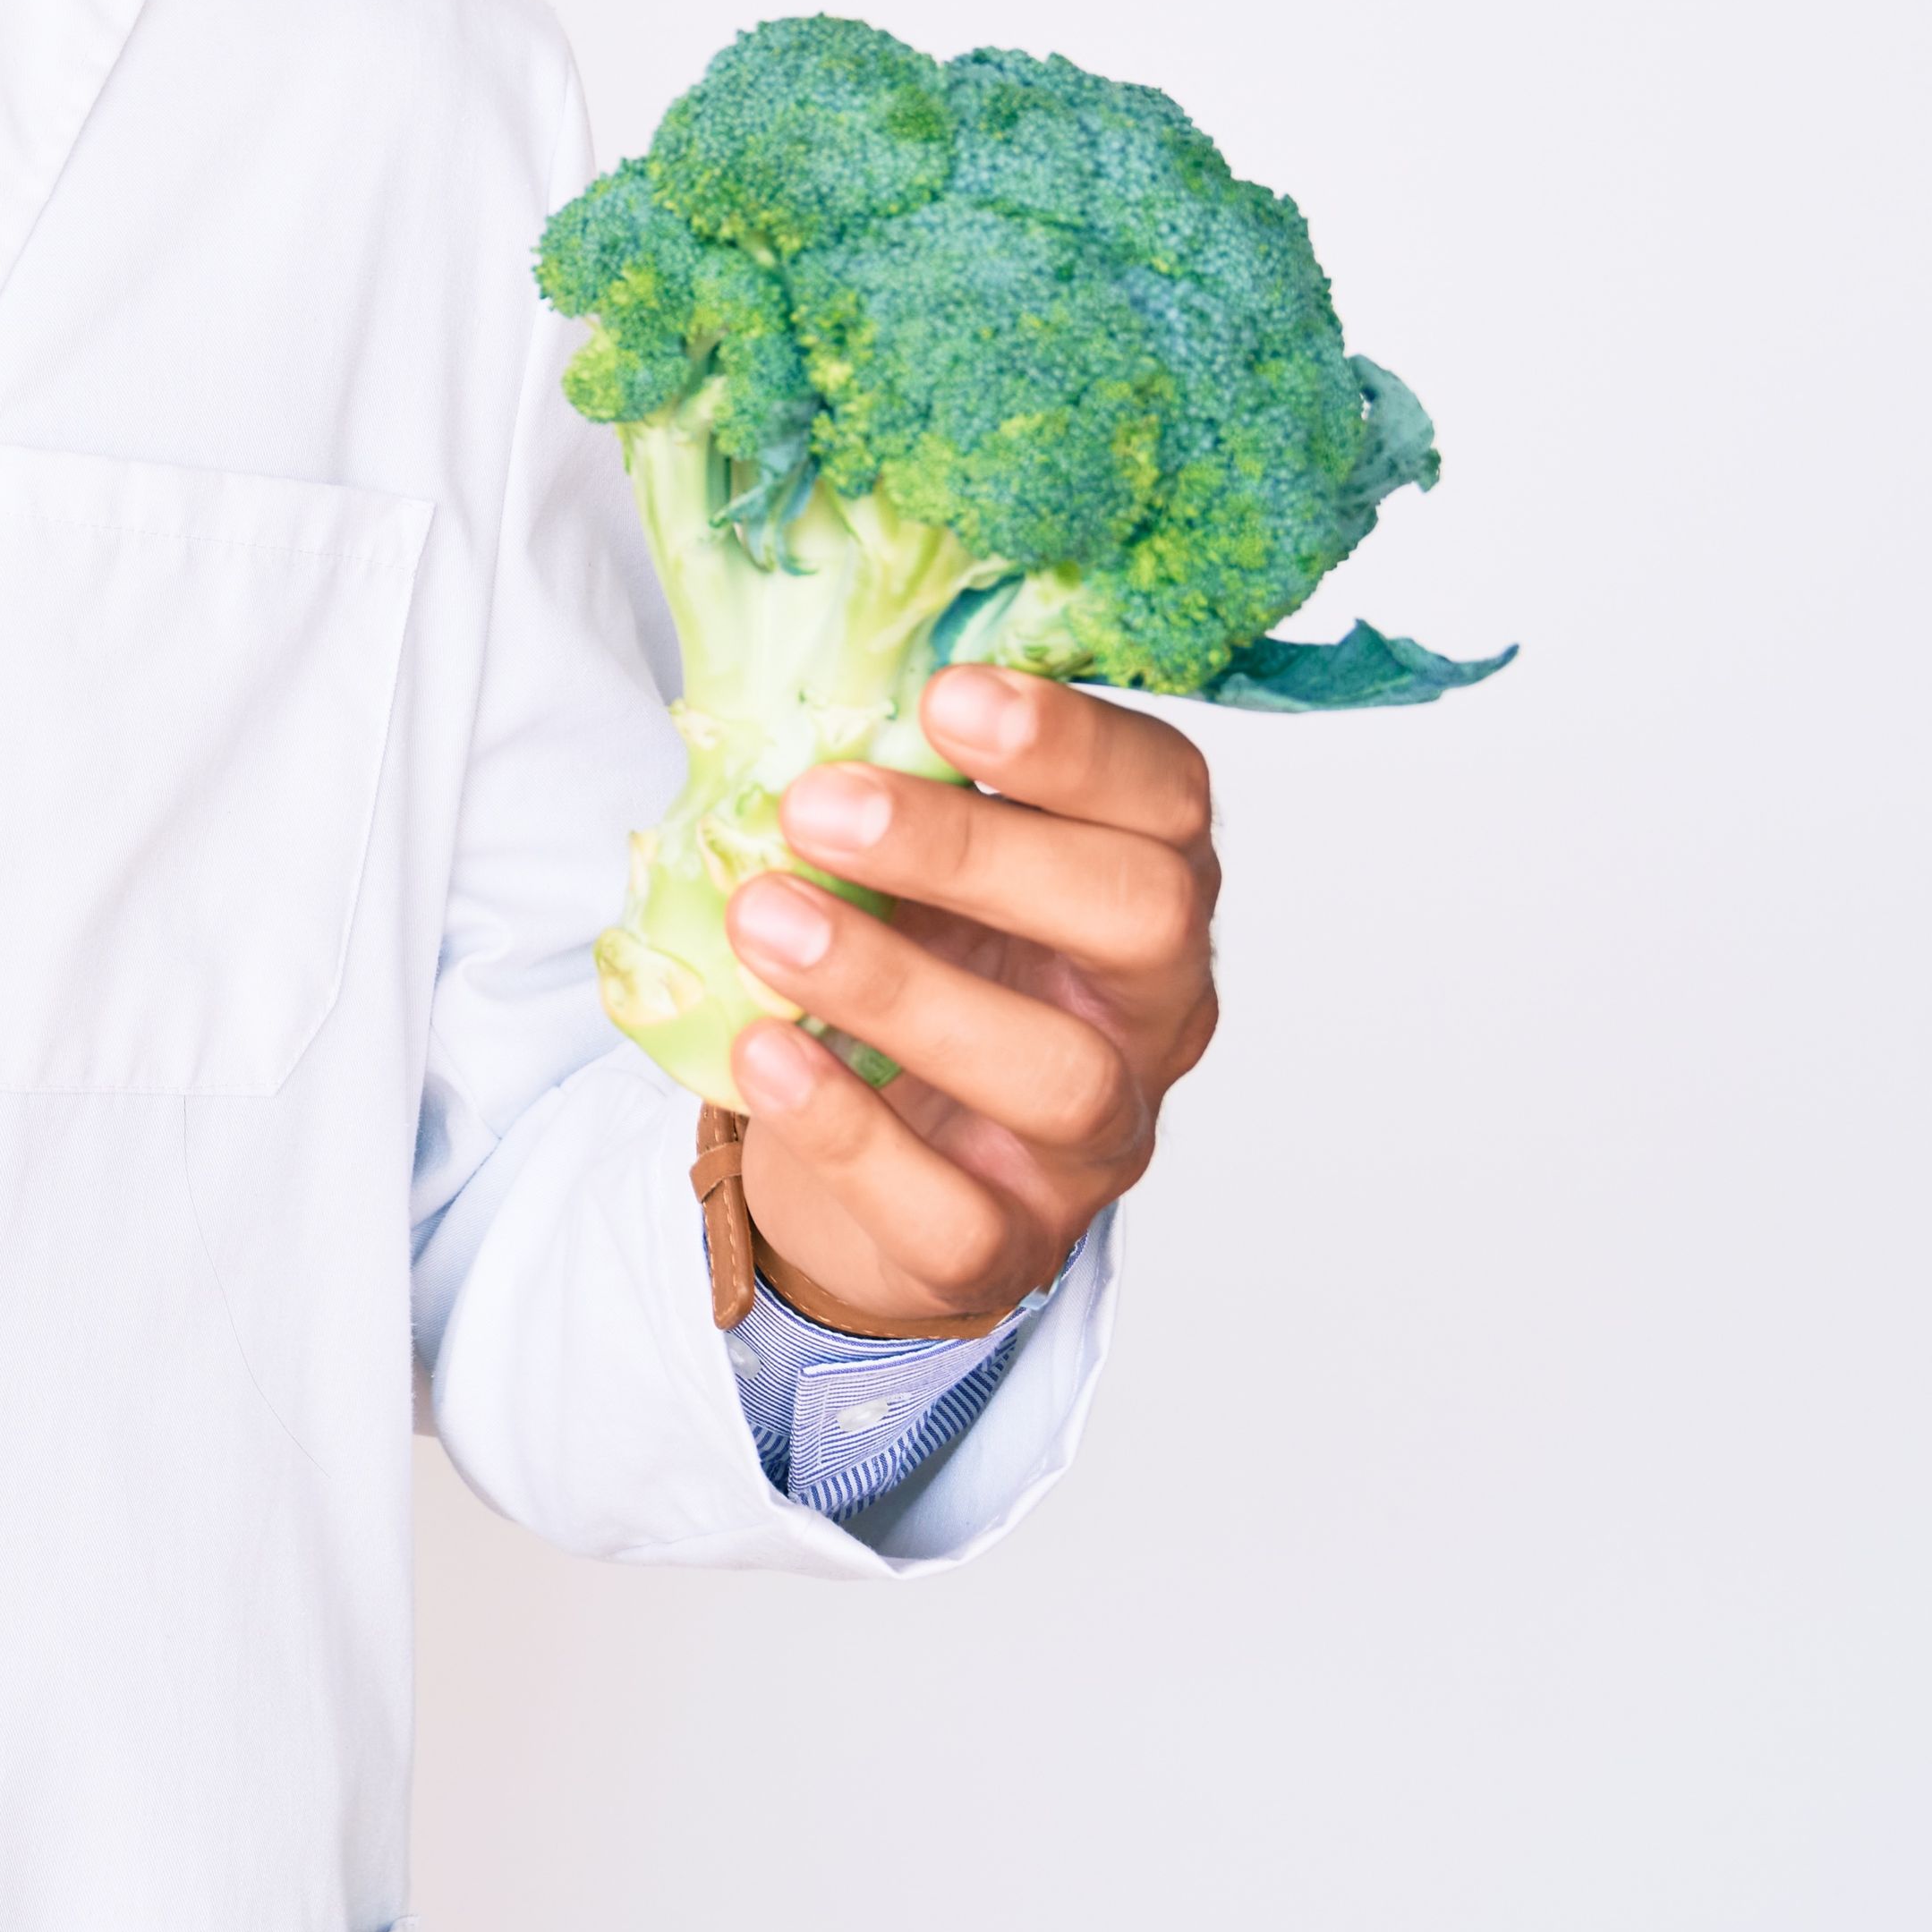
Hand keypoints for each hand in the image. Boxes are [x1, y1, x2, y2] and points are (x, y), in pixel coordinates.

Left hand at [723, 664, 1218, 1338]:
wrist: (870, 1160)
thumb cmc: (908, 959)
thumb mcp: (913, 859)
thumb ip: (896, 777)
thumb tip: (800, 685)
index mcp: (1144, 883)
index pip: (1168, 799)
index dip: (1074, 743)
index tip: (945, 695)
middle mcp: (1151, 1011)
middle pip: (1137, 919)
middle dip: (976, 853)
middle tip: (817, 805)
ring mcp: (1097, 1141)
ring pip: (1058, 1074)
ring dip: (897, 988)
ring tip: (763, 919)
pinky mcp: (1013, 1247)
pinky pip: (958, 1214)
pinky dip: (851, 1132)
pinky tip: (765, 1056)